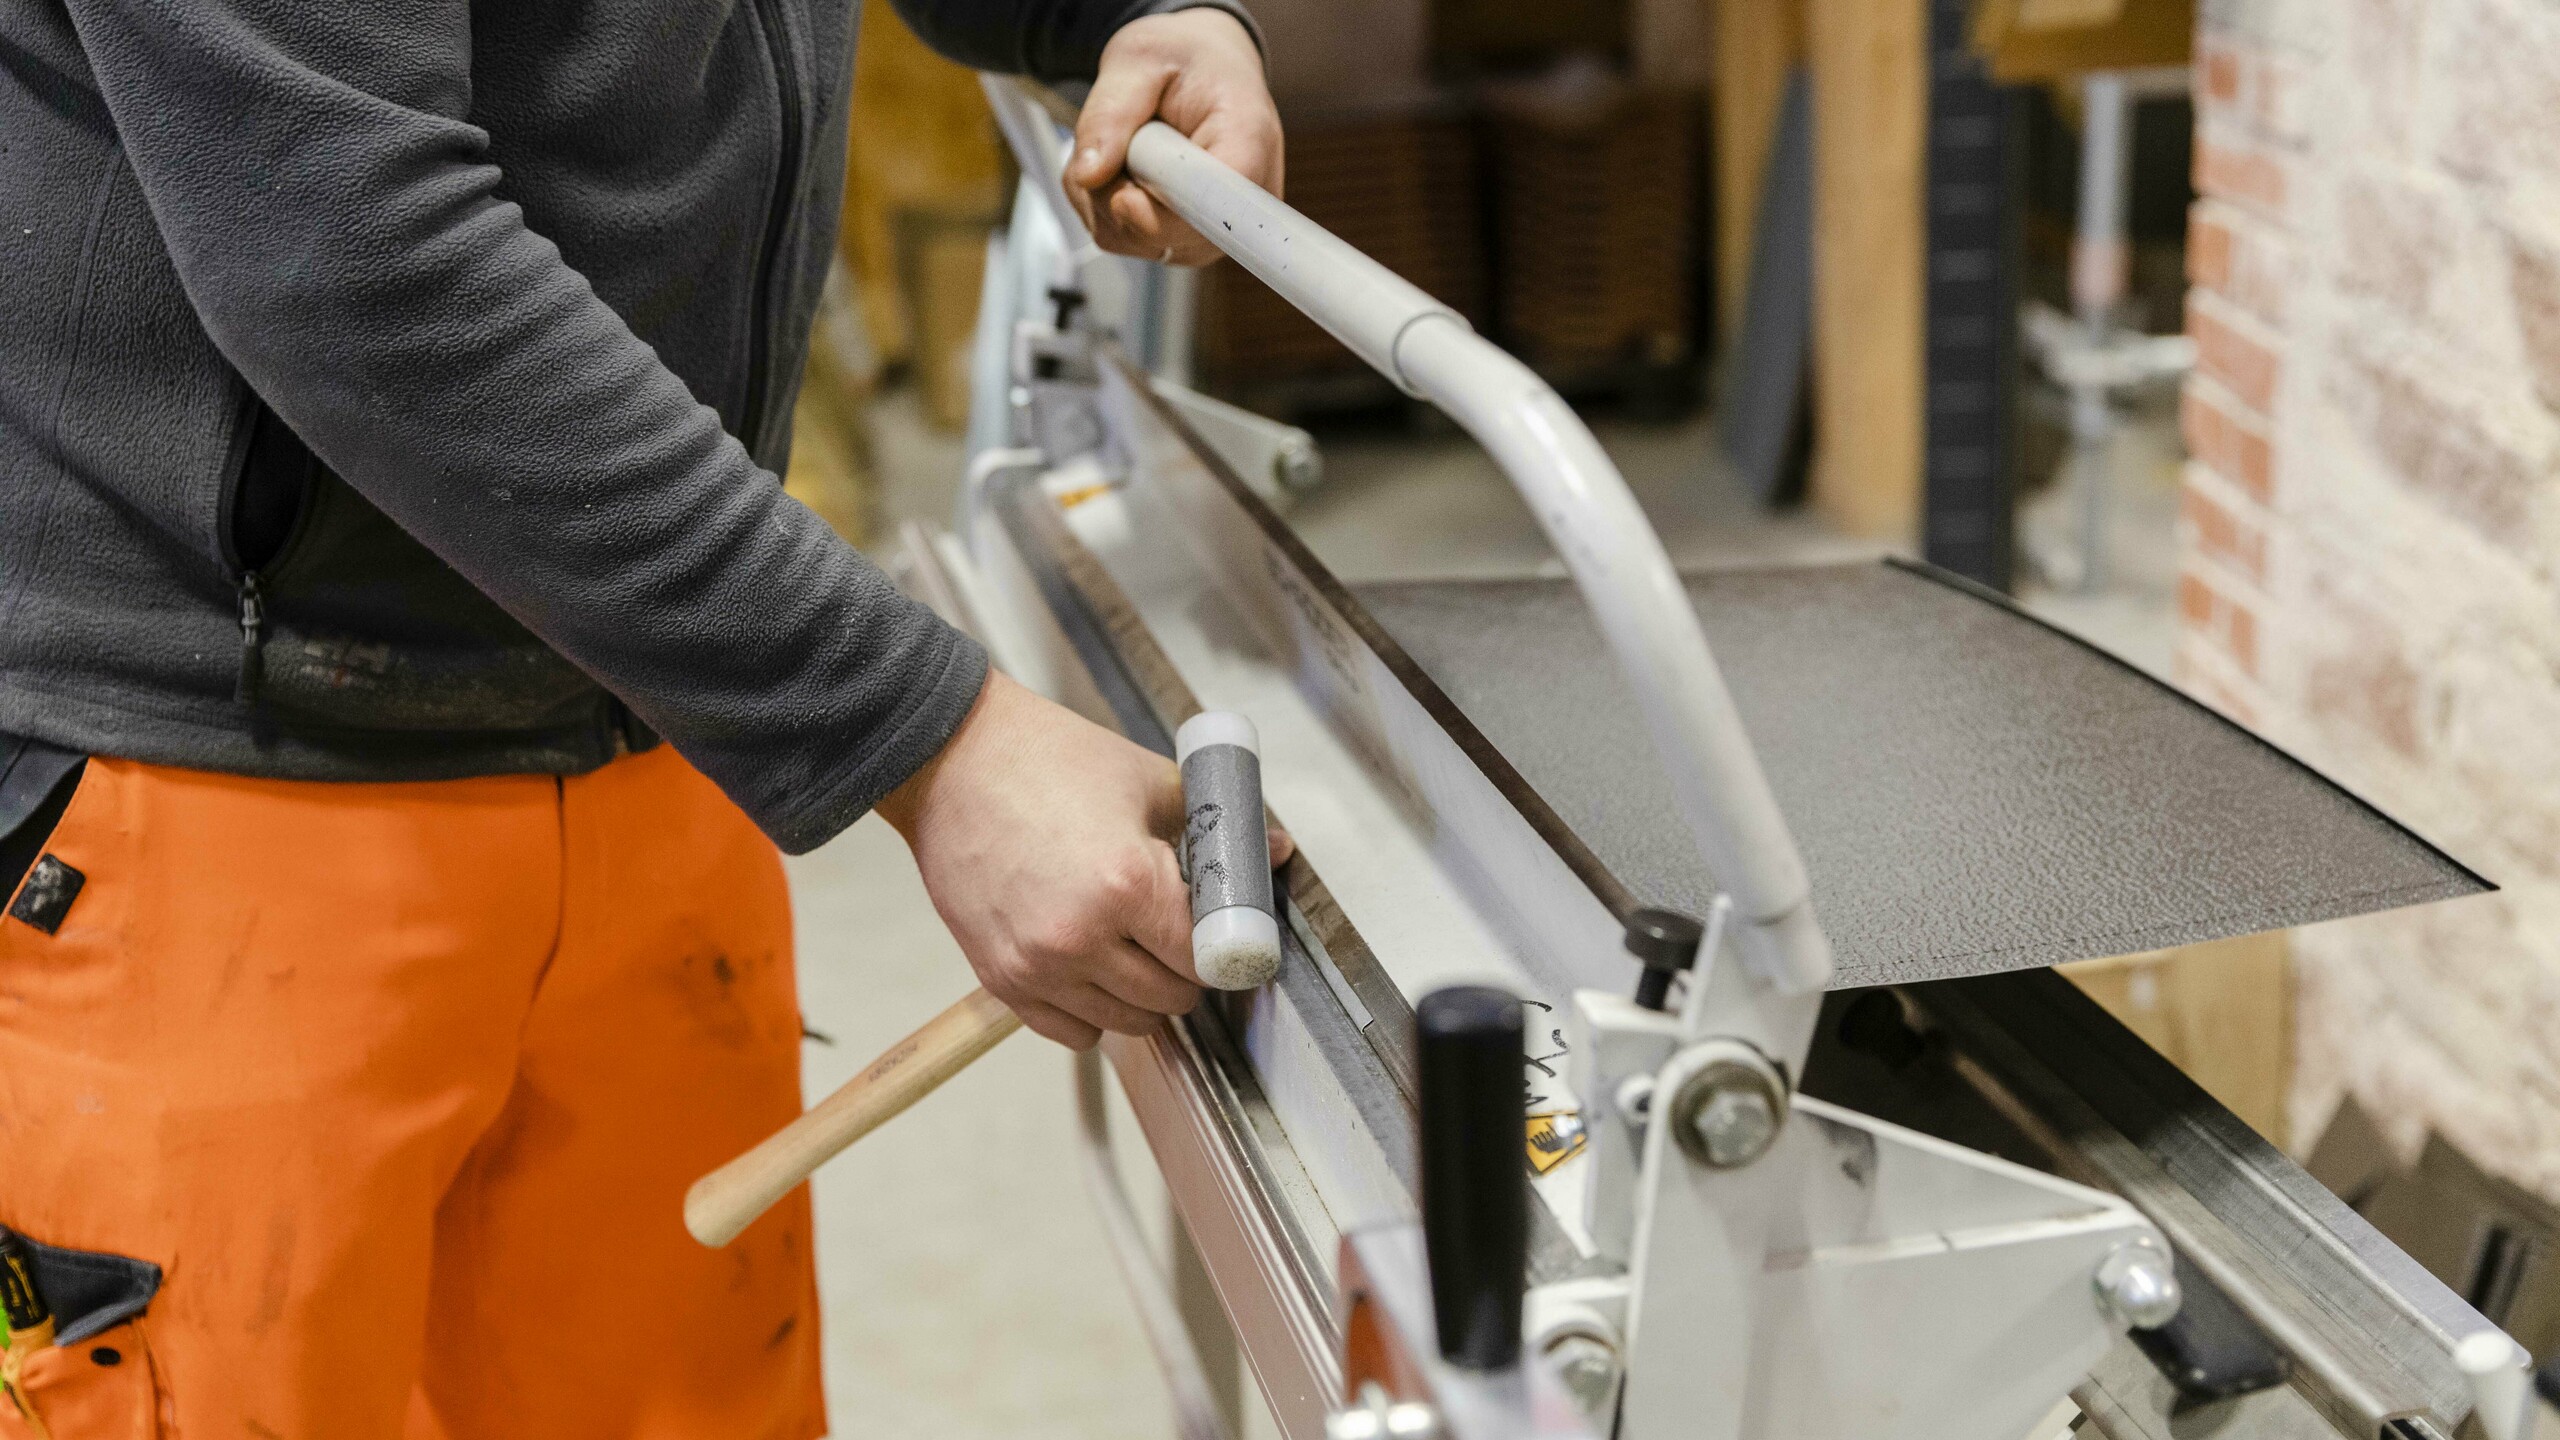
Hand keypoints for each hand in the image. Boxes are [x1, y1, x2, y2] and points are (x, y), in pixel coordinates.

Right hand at [878, 671, 1292, 1048]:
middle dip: (1186, 971)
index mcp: (1126, 884)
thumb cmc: (1046, 759)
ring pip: (1126, 1023)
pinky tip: (1094, 967)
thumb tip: (1275, 850)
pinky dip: (1093, 1011)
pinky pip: (1073, 1032)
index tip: (1226, 939)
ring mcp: (1037, 966)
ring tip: (1134, 946)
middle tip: (1178, 933)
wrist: (949, 760)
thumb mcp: (1145, 779)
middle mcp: (1081, 937)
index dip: (1224, 948)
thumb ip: (1212, 825)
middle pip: (1171, 1000)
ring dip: (1143, 995)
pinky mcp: (1001, 978)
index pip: (1205, 957)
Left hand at [1066, 8, 1281, 266]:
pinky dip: (1103, 204)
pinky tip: (1123, 167)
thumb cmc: (1183, 58)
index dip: (1163, 215)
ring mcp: (1216, 227)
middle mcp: (1244, 199)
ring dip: (1105, 195)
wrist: (1200, 66)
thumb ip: (1111, 112)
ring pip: (1136, 240)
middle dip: (1118, 193)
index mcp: (1249, 139)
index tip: (1125, 196)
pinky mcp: (1186, 240)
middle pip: (1170, 235)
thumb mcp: (1138, 59)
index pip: (1218, 209)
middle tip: (1125, 136)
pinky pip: (1122, 238)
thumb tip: (1089, 175)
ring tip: (1126, 144)